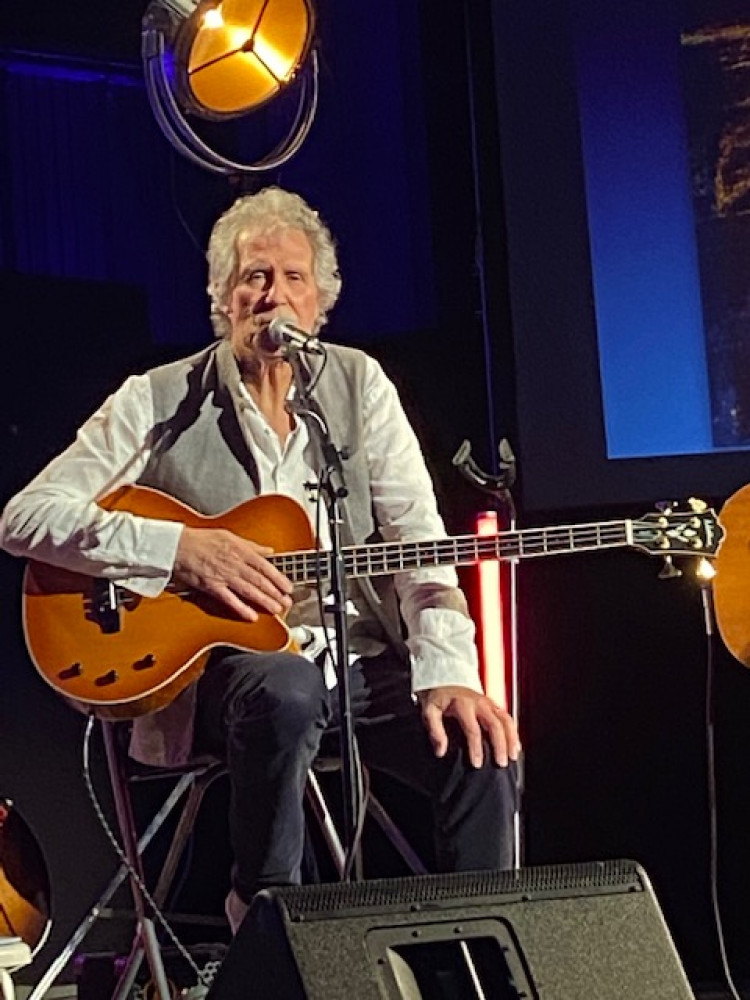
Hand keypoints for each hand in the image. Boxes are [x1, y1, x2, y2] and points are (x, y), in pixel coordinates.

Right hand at [173, 525, 292, 621]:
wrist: (178, 546)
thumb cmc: (202, 539)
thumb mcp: (230, 536)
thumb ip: (251, 545)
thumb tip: (269, 551)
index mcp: (241, 550)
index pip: (265, 567)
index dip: (278, 578)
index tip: (288, 587)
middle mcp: (235, 564)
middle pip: (260, 581)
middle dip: (276, 593)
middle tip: (287, 602)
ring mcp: (224, 576)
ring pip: (249, 591)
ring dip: (264, 601)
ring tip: (276, 609)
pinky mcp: (212, 587)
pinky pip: (229, 600)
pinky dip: (241, 609)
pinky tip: (252, 616)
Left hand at [418, 685, 520, 768]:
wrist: (443, 677)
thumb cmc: (437, 696)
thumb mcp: (429, 711)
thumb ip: (434, 730)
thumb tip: (441, 750)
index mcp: (463, 704)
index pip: (473, 729)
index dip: (476, 748)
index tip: (477, 764)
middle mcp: (479, 702)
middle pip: (495, 725)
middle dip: (500, 745)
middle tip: (501, 763)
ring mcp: (488, 702)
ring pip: (505, 720)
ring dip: (511, 738)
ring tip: (513, 756)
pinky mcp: (493, 704)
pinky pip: (507, 718)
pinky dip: (513, 732)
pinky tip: (515, 745)